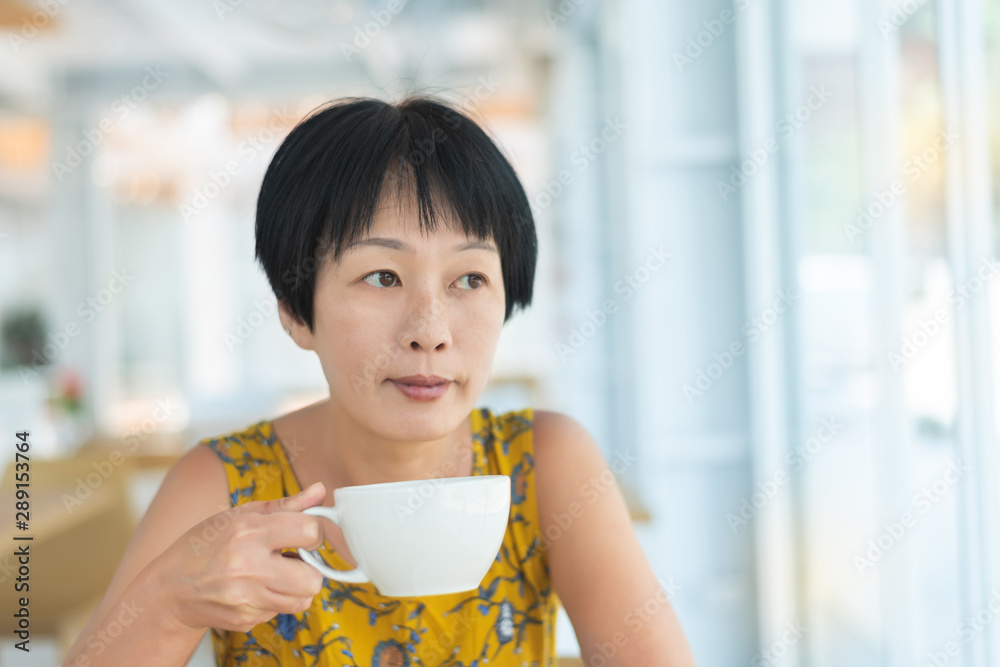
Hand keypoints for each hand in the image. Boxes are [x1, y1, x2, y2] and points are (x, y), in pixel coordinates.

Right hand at [152, 482, 327, 632]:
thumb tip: (320, 490)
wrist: (171, 588)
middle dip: (311, 568)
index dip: (314, 532)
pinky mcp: (245, 620)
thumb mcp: (240, 515)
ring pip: (302, 600)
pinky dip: (275, 600)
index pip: (309, 531)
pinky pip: (279, 612)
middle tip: (295, 560)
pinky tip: (256, 588)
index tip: (305, 534)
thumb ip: (285, 505)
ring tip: (278, 574)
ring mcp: (246, 598)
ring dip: (297, 587)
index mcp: (248, 532)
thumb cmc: (206, 545)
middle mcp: (247, 567)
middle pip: (312, 579)